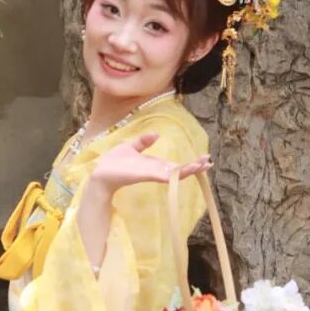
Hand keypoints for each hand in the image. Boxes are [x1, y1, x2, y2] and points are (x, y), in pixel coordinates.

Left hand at [89, 131, 212, 191]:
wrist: (100, 173)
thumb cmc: (113, 163)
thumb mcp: (130, 147)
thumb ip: (143, 142)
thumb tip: (156, 134)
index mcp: (154, 165)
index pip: (176, 165)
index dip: (190, 163)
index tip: (204, 158)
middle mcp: (155, 171)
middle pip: (179, 170)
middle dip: (195, 167)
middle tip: (209, 162)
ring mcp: (151, 175)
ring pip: (175, 174)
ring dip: (189, 170)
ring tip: (203, 166)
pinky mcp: (146, 176)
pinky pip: (164, 175)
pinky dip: (175, 174)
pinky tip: (185, 170)